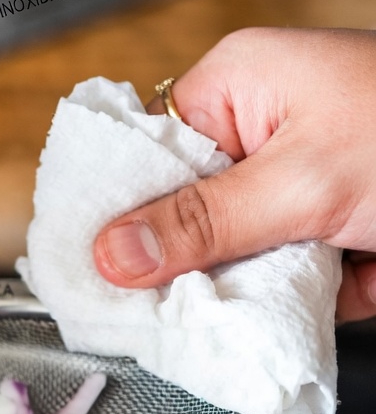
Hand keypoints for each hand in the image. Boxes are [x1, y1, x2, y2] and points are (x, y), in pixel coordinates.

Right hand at [92, 27, 375, 322]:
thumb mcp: (302, 179)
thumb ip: (202, 222)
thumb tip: (111, 252)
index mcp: (238, 88)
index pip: (144, 152)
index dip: (116, 212)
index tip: (90, 271)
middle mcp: (257, 139)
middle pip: (180, 215)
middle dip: (175, 267)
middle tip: (149, 316)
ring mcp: (293, 195)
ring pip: (226, 259)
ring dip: (231, 296)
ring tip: (221, 323)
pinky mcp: (323, 242)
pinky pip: (274, 286)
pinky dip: (278, 313)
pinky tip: (276, 326)